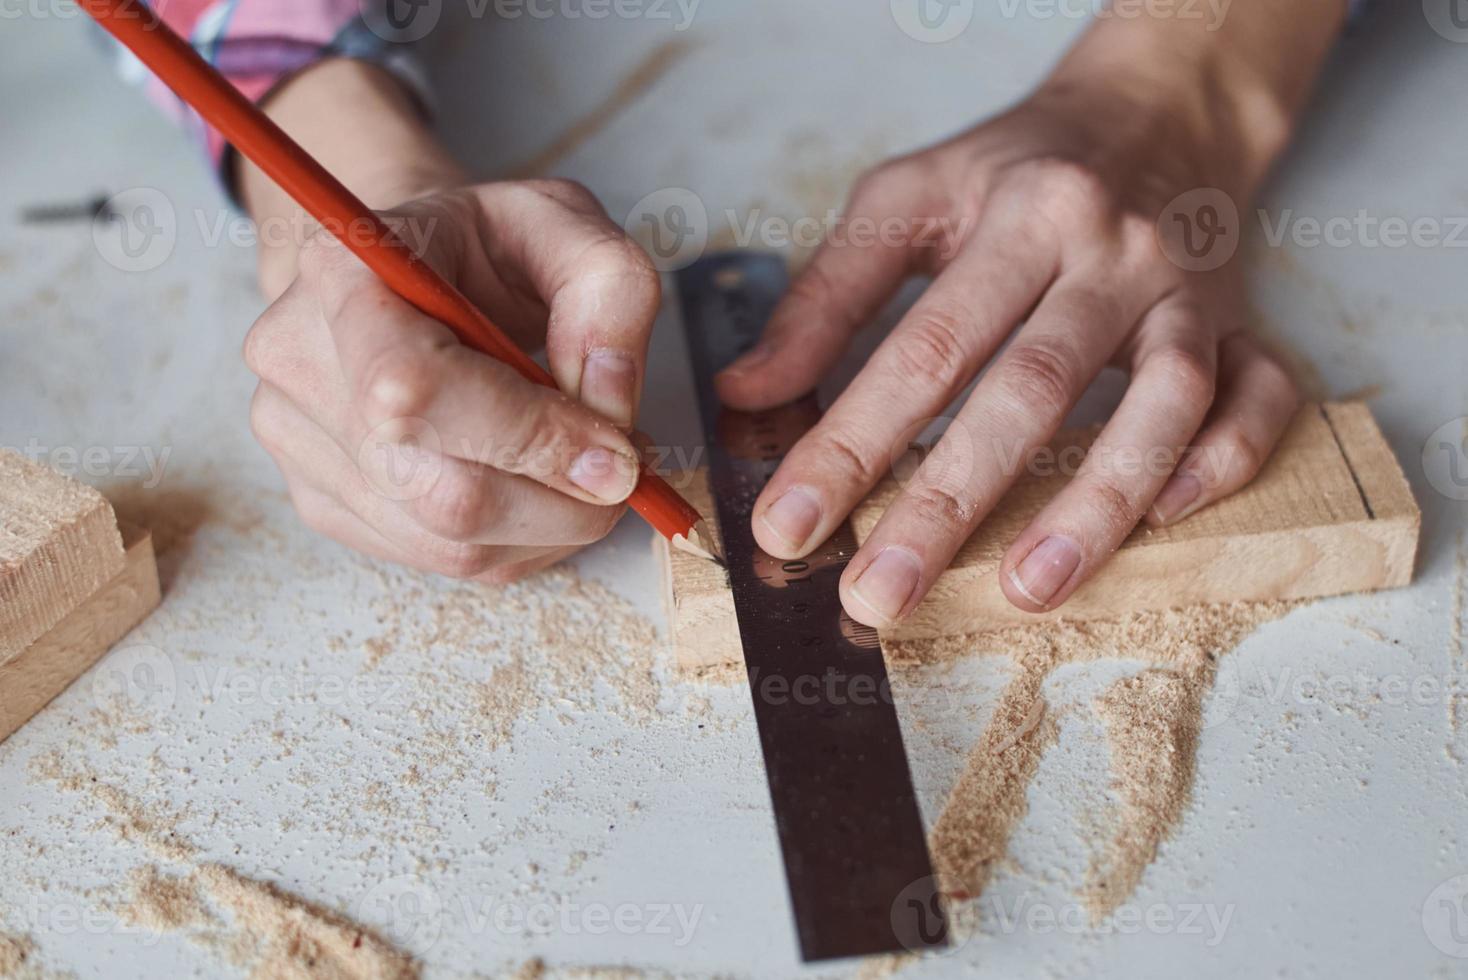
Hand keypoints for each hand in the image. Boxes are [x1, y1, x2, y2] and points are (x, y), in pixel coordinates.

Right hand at [244, 179, 661, 582]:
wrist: (407, 268)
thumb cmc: (484, 245)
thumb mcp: (568, 223)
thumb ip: (609, 292)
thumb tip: (609, 402)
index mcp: (344, 269)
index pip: (416, 387)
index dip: (530, 435)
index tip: (617, 452)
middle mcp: (298, 359)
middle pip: (442, 492)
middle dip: (562, 501)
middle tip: (625, 468)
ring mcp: (296, 440)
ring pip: (450, 544)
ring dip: (550, 527)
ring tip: (586, 470)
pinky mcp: (321, 500)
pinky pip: (440, 560)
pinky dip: (517, 541)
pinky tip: (537, 488)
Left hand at [715, 39, 1317, 626]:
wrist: (1156, 113)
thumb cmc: (1015, 168)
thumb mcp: (906, 199)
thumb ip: (827, 295)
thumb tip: (748, 392)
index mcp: (1016, 216)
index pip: (923, 346)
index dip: (849, 442)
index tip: (788, 525)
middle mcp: (1109, 253)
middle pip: (1029, 389)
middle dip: (947, 503)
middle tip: (879, 596)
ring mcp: (1187, 294)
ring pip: (1159, 405)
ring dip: (1095, 506)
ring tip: (1024, 592)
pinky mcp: (1243, 326)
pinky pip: (1257, 400)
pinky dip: (1221, 462)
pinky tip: (1164, 519)